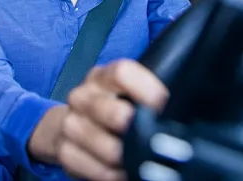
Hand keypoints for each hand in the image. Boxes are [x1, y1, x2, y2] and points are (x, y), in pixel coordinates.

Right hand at [30, 59, 168, 180]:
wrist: (74, 122)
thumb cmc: (110, 105)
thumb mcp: (126, 92)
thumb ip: (146, 95)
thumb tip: (178, 107)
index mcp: (103, 76)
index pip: (123, 73)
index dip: (148, 90)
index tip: (163, 106)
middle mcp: (83, 96)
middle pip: (114, 113)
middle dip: (137, 130)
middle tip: (151, 139)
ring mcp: (71, 122)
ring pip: (104, 146)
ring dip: (125, 158)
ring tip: (138, 159)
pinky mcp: (64, 150)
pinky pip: (91, 167)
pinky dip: (109, 174)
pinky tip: (120, 172)